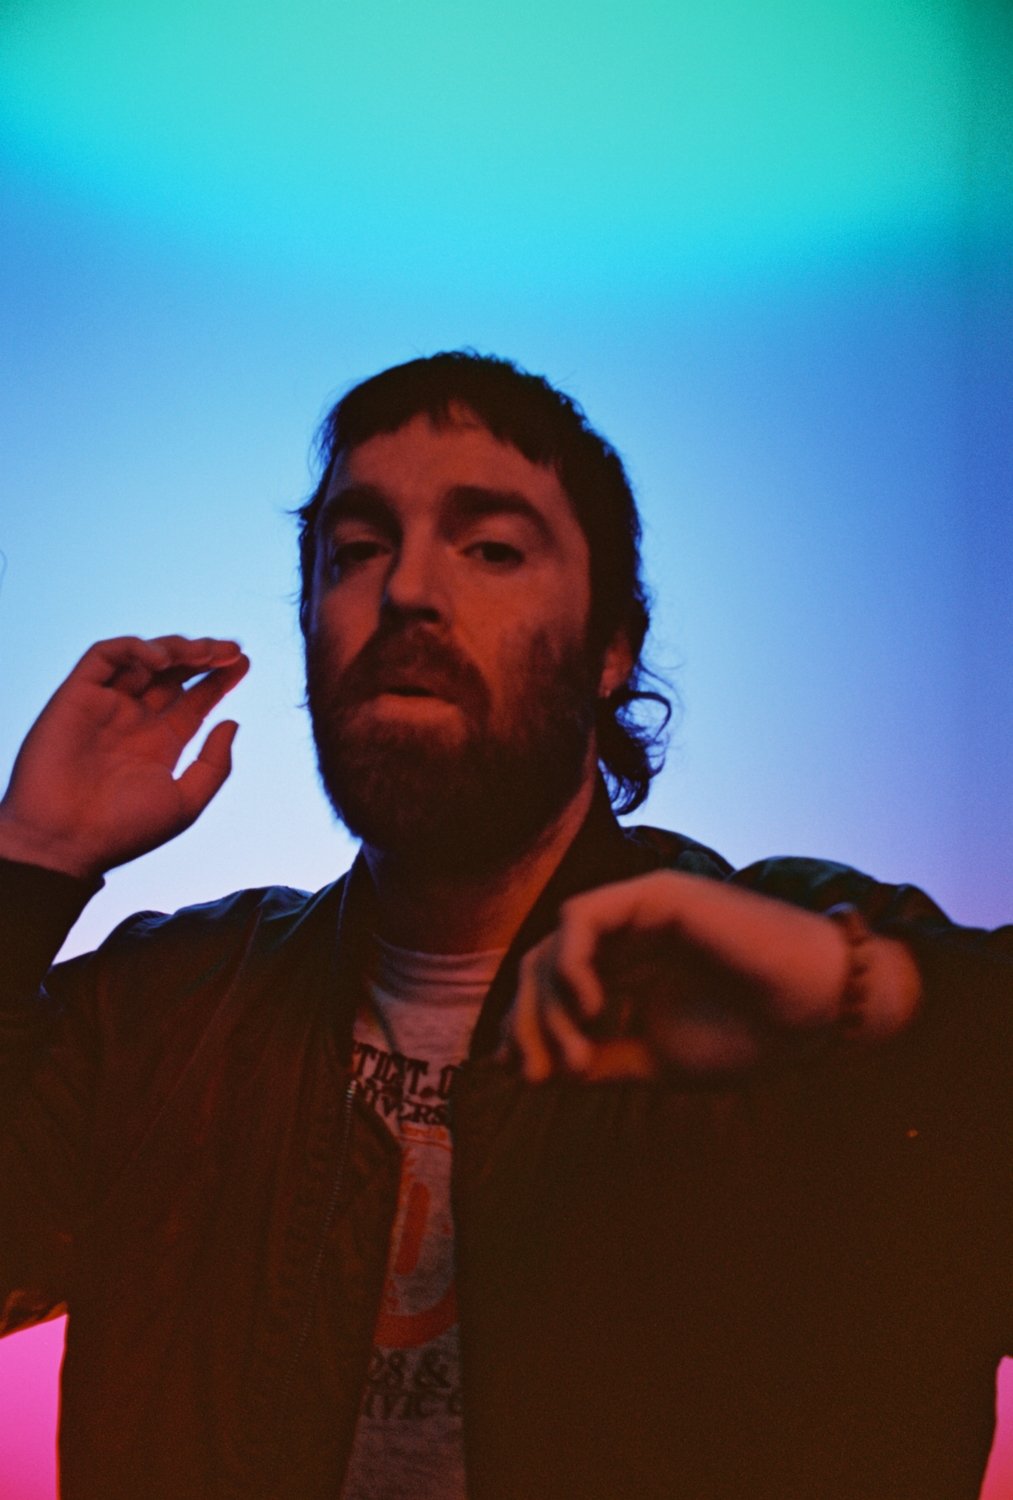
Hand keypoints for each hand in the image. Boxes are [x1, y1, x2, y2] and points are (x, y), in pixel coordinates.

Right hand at [0, 635, 248, 878]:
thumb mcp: (185, 802)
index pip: (195, 700)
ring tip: (207, 652)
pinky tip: (162, 661)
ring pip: (144, 658)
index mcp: (161, 743)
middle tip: (233, 649)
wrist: (66, 841)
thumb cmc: (124, 830)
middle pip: (175, 674)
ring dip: (177, 648)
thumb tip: (233, 722)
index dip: (220, 679)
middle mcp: (135, 720)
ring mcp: (107, 705)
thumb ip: (213, 765)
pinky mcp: (77, 695)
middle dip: (205, 656)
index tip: (244, 663)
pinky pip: (104, 656)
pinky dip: (134, 648)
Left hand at [503, 870, 919, 1080]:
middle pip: (539, 968)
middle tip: (538, 1073)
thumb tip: (528, 1069)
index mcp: (623, 975)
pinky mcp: (652, 895)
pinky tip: (592, 1007)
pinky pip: (582, 916)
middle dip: (526, 1022)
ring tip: (577, 1054)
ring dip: (548, 1003)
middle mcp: (622, 939)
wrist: (813, 1015)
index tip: (522, 1076)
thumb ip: (594, 1060)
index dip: (522, 1029)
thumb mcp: (653, 1060)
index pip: (546, 990)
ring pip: (553, 944)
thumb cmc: (746, 1036)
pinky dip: (571, 962)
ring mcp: (635, 913)